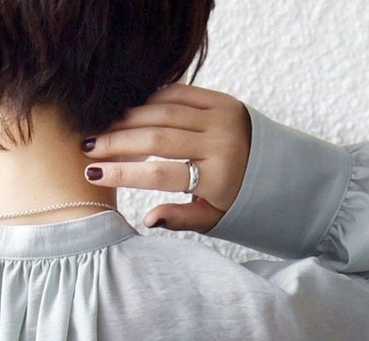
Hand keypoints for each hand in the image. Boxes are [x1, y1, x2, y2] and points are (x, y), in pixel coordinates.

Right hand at [81, 82, 250, 231]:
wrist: (280, 170)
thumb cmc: (238, 201)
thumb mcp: (214, 218)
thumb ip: (181, 218)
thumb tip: (147, 220)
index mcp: (216, 177)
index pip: (160, 173)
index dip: (124, 172)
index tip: (95, 174)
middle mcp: (219, 142)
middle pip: (157, 137)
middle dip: (118, 141)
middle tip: (88, 147)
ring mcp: (222, 116)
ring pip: (165, 110)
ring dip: (129, 118)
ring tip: (103, 129)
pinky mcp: (223, 100)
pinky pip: (180, 93)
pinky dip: (152, 99)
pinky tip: (130, 110)